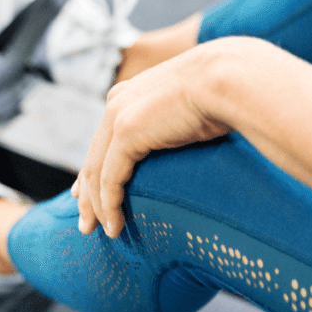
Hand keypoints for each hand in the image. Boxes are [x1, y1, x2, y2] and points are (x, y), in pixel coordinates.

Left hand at [72, 45, 230, 237]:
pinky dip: (109, 207)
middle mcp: (117, 102)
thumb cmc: (223, 93)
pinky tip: (114, 226)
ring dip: (97, 208)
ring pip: (96, 172)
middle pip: (92, 157)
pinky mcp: (126, 133)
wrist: (227, 79)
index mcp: (130, 93)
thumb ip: (177, 122)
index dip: (91, 169)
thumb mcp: (191, 107)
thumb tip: (192, 136)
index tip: (84, 194)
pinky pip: (109, 180)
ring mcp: (118, 116)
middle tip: (86, 223)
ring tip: (103, 232)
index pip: (102, 139)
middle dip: (87, 195)